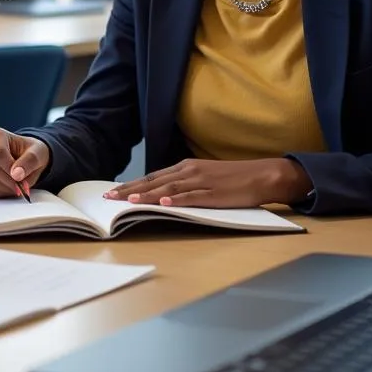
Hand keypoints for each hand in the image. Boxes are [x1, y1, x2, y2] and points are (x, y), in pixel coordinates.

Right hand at [0, 128, 50, 197]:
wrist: (21, 158)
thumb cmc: (28, 154)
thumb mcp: (38, 153)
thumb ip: (30, 161)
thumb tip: (17, 175)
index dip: (9, 169)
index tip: (21, 179)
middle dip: (5, 180)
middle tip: (19, 187)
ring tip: (12, 188)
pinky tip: (2, 189)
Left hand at [103, 157, 311, 208]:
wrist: (262, 175)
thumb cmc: (232, 178)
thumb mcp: (203, 177)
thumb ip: (183, 184)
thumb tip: (160, 194)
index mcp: (185, 167)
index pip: (151, 176)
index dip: (131, 184)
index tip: (112, 191)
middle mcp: (189, 171)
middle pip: (154, 181)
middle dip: (130, 189)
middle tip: (109, 198)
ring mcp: (201, 182)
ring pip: (168, 189)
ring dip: (148, 195)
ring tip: (129, 200)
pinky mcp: (215, 194)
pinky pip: (192, 197)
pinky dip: (176, 200)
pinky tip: (163, 204)